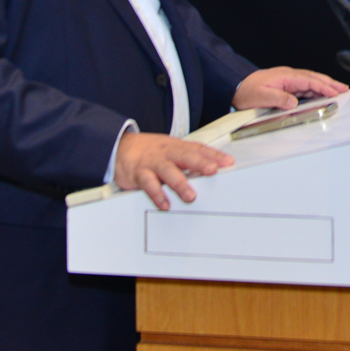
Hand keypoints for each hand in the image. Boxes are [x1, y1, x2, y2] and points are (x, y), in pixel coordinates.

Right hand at [114, 132, 232, 209]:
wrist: (121, 147)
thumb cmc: (151, 151)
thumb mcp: (171, 150)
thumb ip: (188, 160)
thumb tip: (211, 170)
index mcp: (177, 146)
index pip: (198, 149)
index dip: (213, 155)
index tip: (228, 162)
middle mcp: (166, 152)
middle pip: (185, 156)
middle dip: (199, 163)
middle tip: (212, 171)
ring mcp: (153, 162)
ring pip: (167, 170)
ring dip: (179, 183)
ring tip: (190, 195)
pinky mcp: (139, 173)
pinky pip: (148, 184)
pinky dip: (157, 194)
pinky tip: (165, 203)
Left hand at [232, 66, 348, 110]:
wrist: (234, 86)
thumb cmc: (246, 91)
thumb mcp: (260, 96)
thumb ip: (277, 99)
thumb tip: (293, 102)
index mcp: (285, 76)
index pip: (309, 81)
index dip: (323, 86)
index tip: (334, 92)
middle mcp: (288, 76)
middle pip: (313, 78)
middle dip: (330, 83)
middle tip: (343, 88)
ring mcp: (287, 80)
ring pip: (310, 82)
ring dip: (324, 86)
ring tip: (337, 91)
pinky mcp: (285, 86)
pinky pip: (304, 86)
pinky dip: (315, 89)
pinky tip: (320, 94)